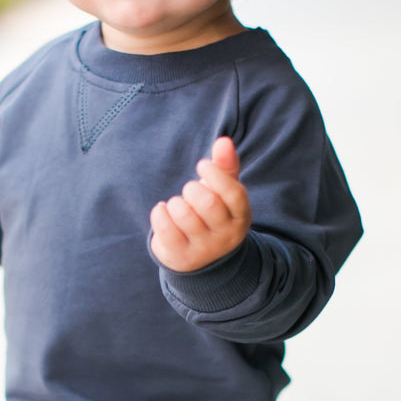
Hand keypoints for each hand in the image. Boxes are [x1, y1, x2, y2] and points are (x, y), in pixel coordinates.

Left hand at [150, 136, 251, 272]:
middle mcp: (225, 236)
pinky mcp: (181, 256)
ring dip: (175, 203)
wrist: (201, 259)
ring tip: (177, 205)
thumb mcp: (223, 193)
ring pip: (184, 215)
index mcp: (240, 217)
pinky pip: (165, 228)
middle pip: (208, 204)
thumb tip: (224, 141)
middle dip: (192, 189)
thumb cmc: (212, 215)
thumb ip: (225, 167)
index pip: (234, 194)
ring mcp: (203, 249)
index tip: (202, 165)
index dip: (216, 174)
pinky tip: (163, 212)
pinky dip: (160, 213)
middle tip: (189, 190)